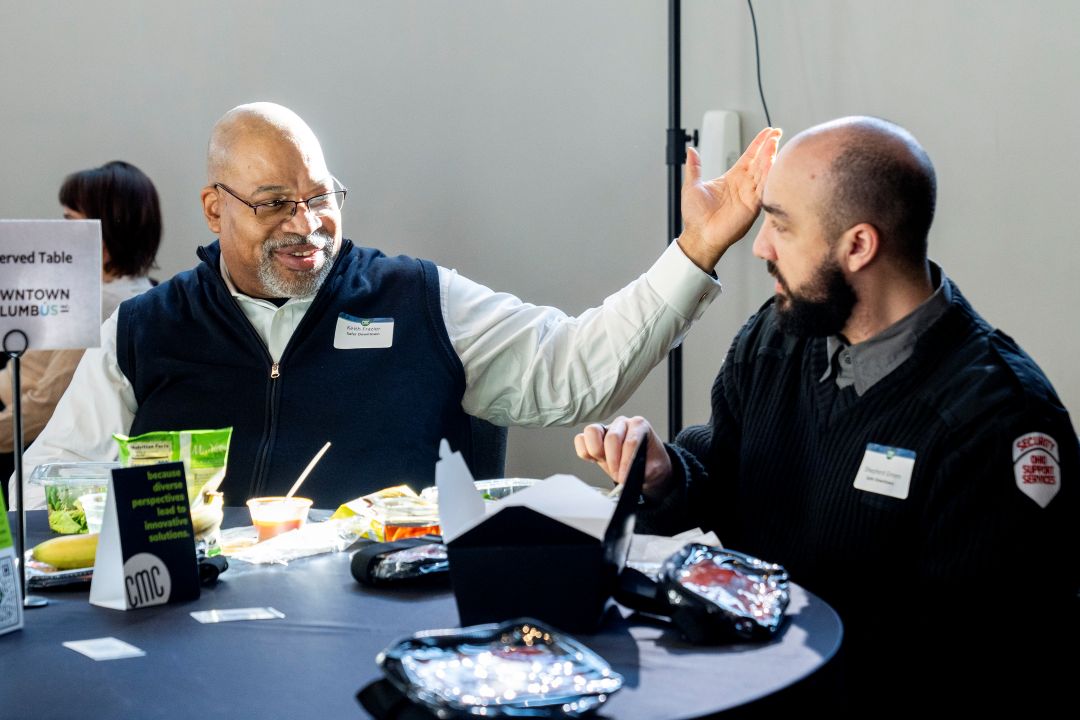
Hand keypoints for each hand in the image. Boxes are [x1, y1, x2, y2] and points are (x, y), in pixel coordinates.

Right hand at [574, 416, 672, 499]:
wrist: (645, 466)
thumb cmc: (649, 464)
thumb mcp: (654, 469)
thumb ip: (642, 471)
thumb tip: (628, 476)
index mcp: (639, 426)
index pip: (630, 441)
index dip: (626, 461)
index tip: (625, 477)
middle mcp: (622, 423)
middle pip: (612, 437)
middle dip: (613, 461)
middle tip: (618, 475)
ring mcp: (606, 428)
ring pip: (591, 431)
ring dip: (596, 451)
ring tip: (604, 463)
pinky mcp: (593, 437)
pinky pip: (580, 439)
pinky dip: (584, 452)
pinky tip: (595, 460)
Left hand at [678, 126, 781, 271]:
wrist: (699, 235)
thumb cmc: (695, 216)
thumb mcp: (692, 186)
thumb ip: (694, 168)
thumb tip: (691, 150)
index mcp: (732, 178)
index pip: (749, 156)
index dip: (758, 143)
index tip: (768, 132)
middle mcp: (744, 185)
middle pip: (760, 162)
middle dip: (769, 147)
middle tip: (776, 134)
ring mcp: (750, 196)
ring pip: (763, 173)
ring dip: (769, 159)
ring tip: (774, 145)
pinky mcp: (752, 207)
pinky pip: (763, 190)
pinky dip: (768, 178)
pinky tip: (772, 165)